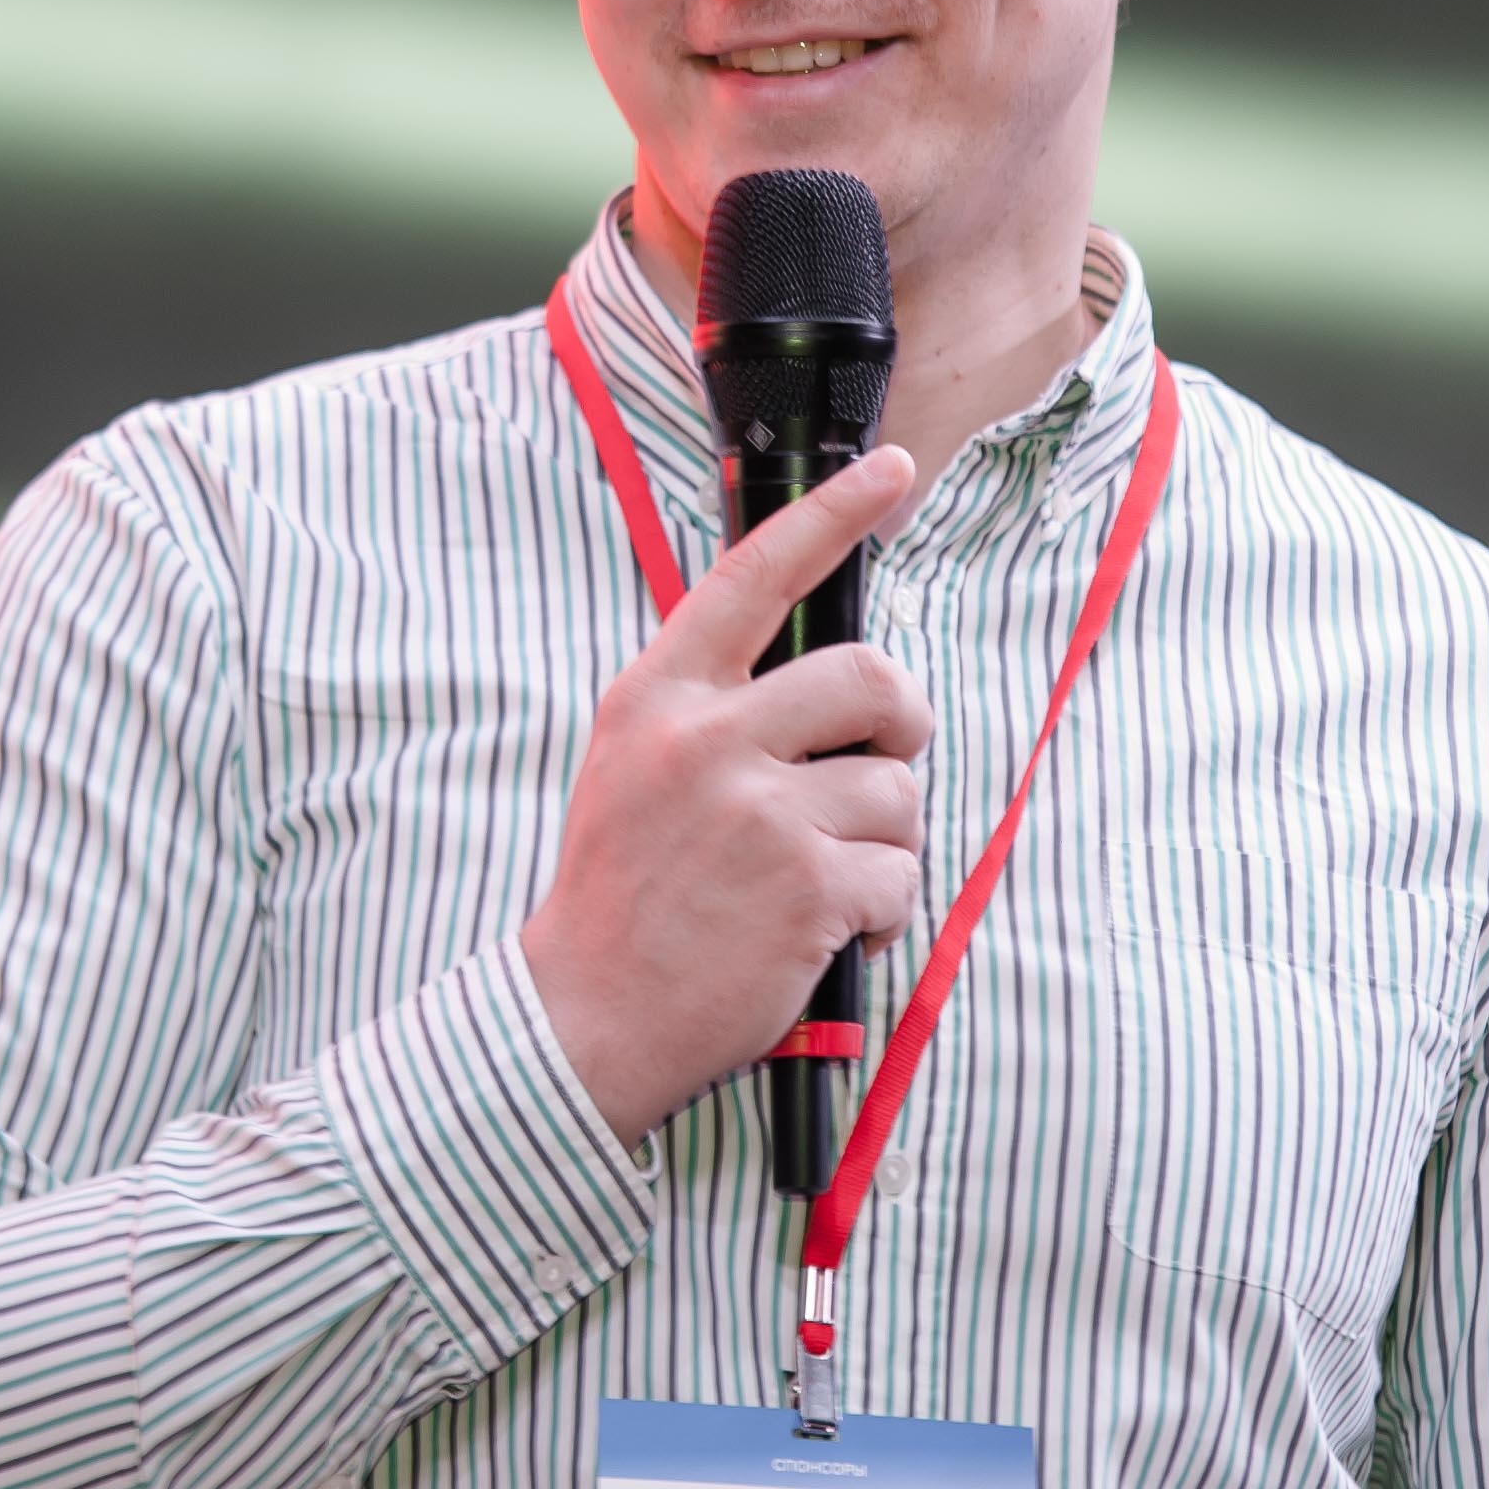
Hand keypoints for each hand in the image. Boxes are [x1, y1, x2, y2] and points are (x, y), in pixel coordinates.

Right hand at [520, 447, 932, 1148]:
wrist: (585, 1016)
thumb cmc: (625, 893)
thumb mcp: (634, 766)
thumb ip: (714, 708)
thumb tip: (830, 677)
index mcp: (659, 696)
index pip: (756, 577)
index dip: (834, 514)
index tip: (892, 472)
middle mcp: (706, 738)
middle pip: (869, 677)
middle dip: (902, 722)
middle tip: (885, 760)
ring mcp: (758, 811)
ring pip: (897, 789)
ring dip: (883, 841)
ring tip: (820, 880)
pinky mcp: (806, 886)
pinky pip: (899, 874)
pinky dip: (880, 913)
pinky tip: (822, 933)